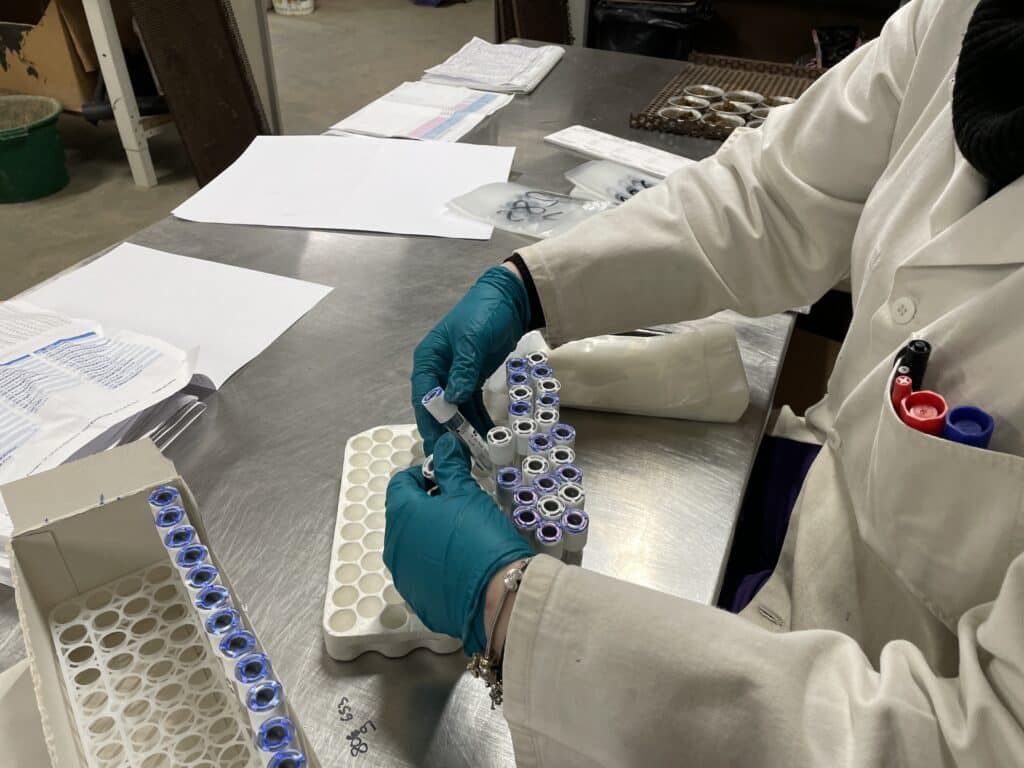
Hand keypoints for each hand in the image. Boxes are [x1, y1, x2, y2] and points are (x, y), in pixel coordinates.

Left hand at [384, 433, 534, 653]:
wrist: (497, 598)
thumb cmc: (481, 538)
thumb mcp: (468, 494)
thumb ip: (450, 467)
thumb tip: (444, 444)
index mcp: (402, 515)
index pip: (400, 484)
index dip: (423, 476)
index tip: (446, 480)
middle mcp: (394, 546)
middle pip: (405, 515)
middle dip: (428, 506)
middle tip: (460, 507)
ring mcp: (403, 576)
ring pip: (412, 545)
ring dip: (431, 535)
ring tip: (464, 538)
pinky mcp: (417, 598)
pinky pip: (422, 573)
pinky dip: (436, 564)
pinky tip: (462, 565)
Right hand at [412, 264, 528, 453]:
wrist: (508, 300)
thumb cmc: (484, 313)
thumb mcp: (472, 339)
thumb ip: (463, 369)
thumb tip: (453, 399)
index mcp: (429, 358)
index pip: (424, 395)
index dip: (429, 420)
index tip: (437, 442)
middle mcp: (438, 370)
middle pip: (438, 407)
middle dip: (446, 432)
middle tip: (454, 457)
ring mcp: (455, 376)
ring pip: (456, 410)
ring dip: (464, 431)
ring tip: (473, 454)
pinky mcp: (472, 379)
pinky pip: (472, 405)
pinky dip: (478, 420)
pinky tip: (487, 437)